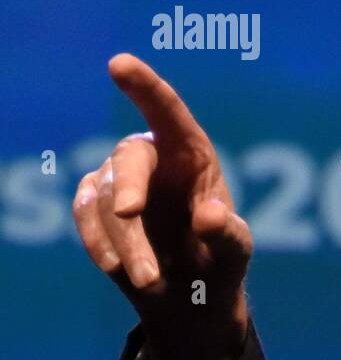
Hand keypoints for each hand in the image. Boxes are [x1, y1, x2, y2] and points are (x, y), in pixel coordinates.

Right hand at [73, 54, 250, 359]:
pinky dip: (100, 243)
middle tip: (132, 214)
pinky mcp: (95, 205)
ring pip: (107, 198)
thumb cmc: (220, 260)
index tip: (119, 63)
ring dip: (124, 240)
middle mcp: (153, 159)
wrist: (189, 296)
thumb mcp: (235, 251)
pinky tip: (120, 269)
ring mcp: (119, 181)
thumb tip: (208, 216)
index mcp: (193, 154)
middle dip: (128, 186)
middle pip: (129, 158)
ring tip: (151, 280)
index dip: (144, 86)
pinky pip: (86, 215)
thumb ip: (226, 233)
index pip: (168, 112)